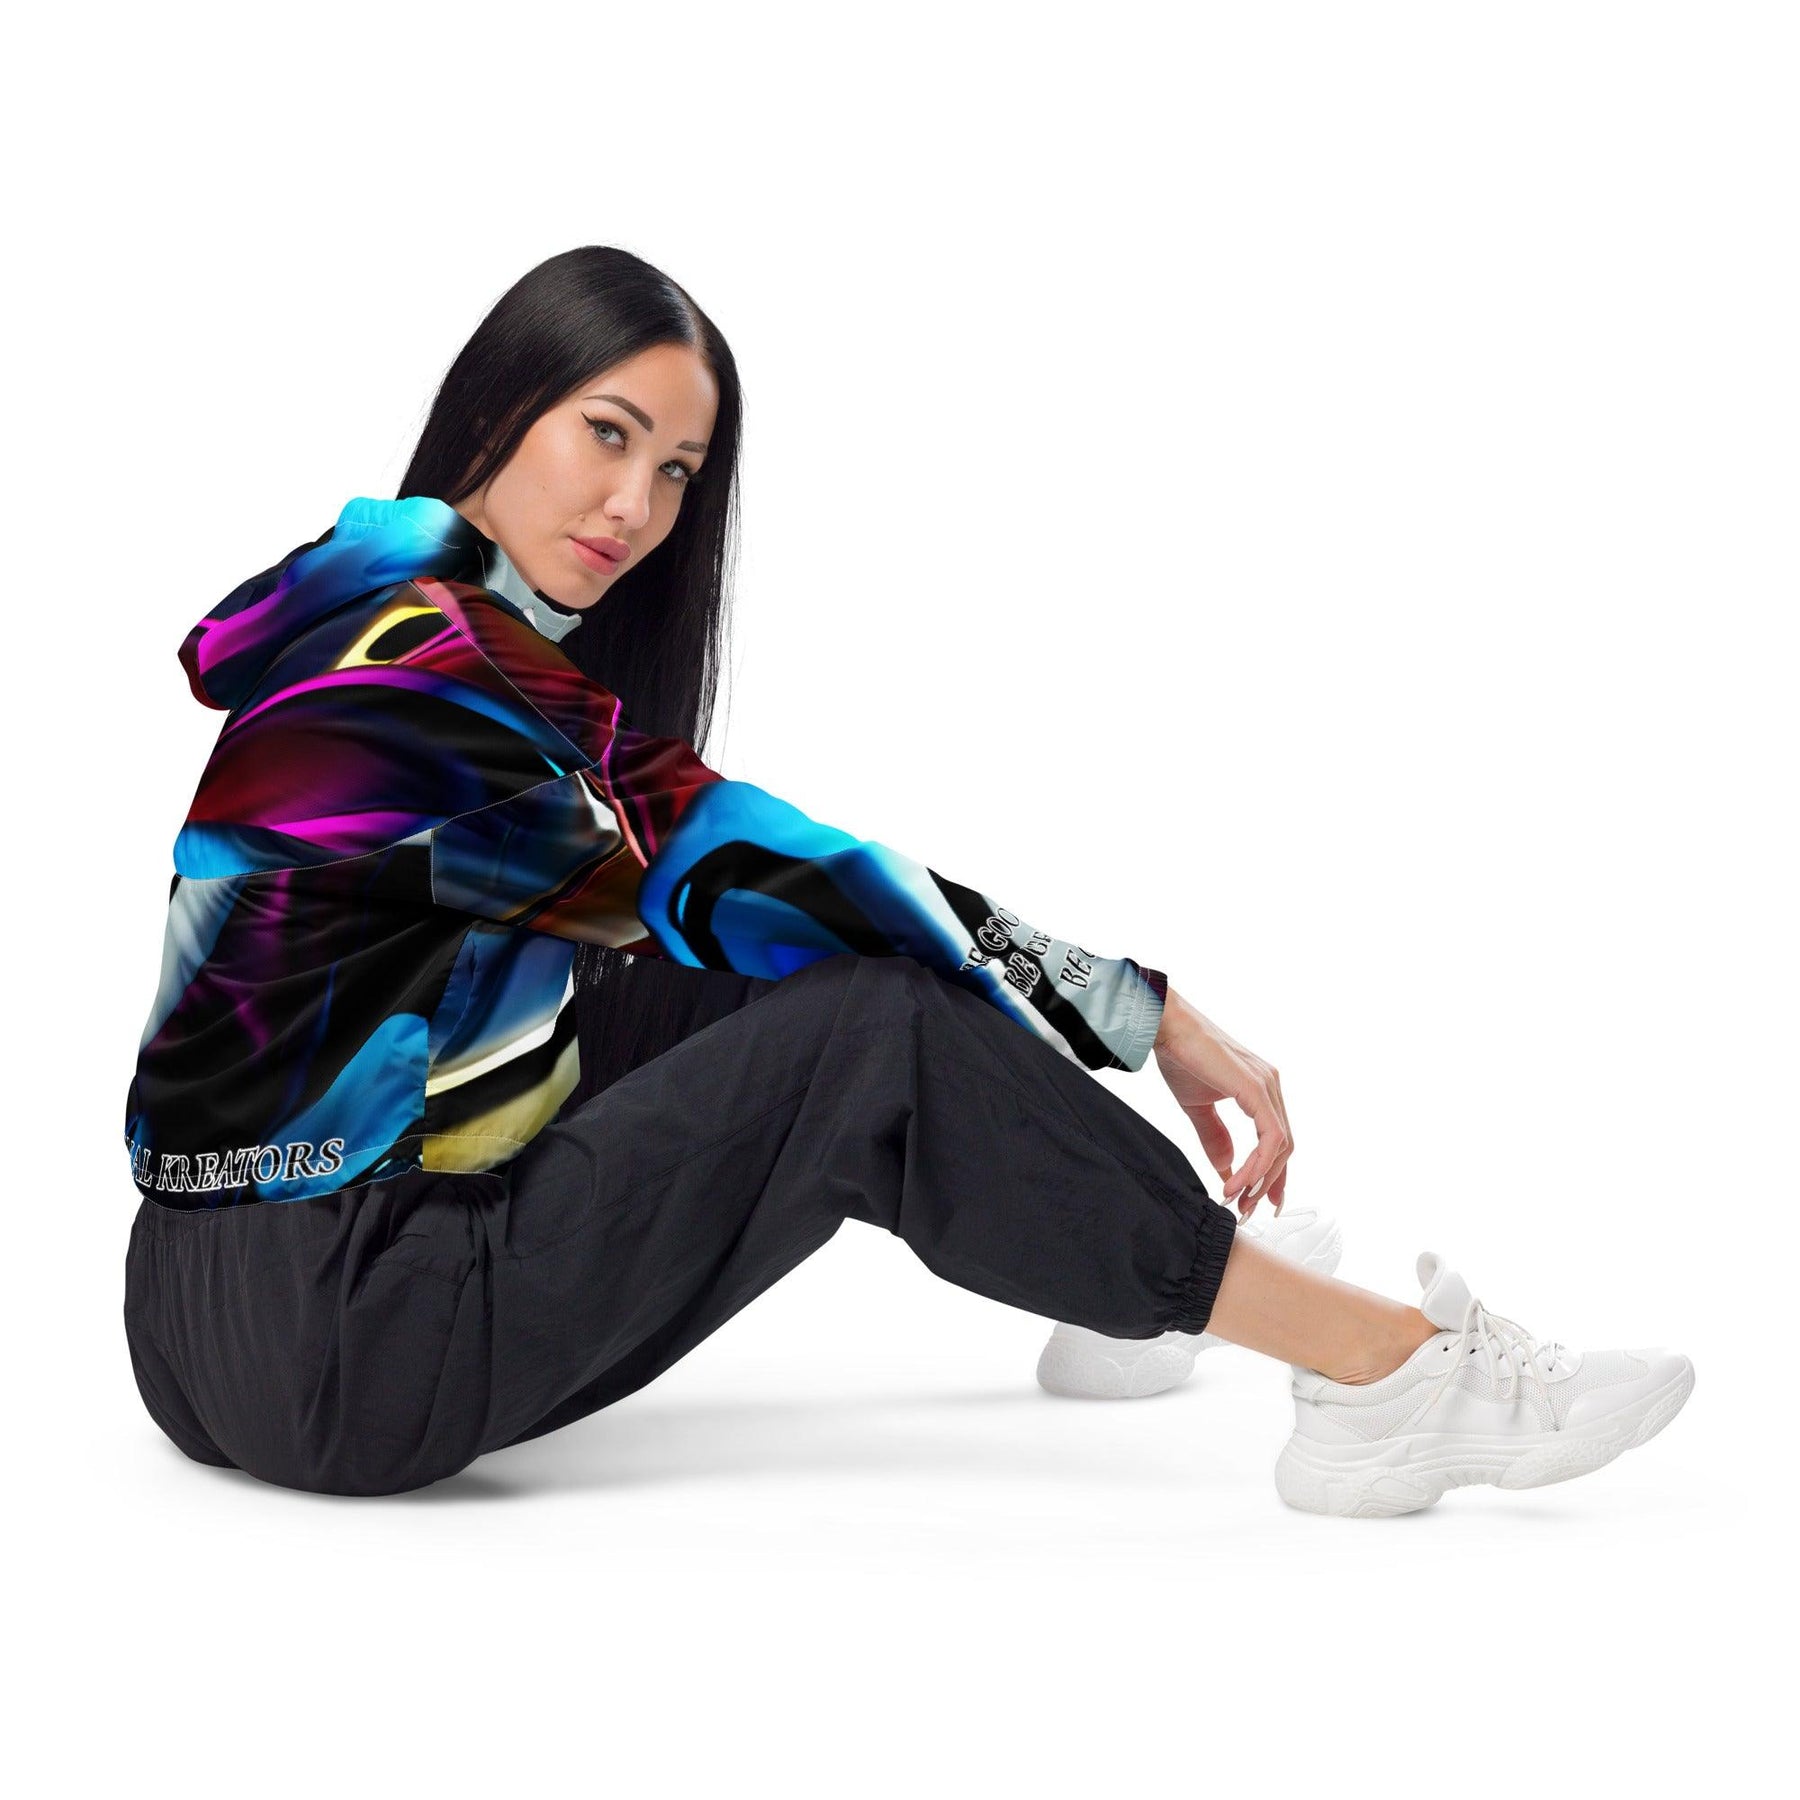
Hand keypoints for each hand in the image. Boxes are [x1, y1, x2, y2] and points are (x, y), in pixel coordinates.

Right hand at [1151, 983, 1294, 1220]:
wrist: (1166, 1028)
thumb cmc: (1180, 1057)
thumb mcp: (1199, 1108)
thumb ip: (1215, 1138)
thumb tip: (1226, 1170)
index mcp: (1260, 1089)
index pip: (1277, 1139)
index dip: (1272, 1173)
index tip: (1262, 1200)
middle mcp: (1271, 1086)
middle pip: (1284, 1146)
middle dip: (1268, 1182)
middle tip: (1248, 1208)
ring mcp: (1267, 1086)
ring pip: (1280, 1146)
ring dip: (1260, 1178)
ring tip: (1238, 1199)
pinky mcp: (1257, 1090)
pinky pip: (1270, 1137)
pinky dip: (1258, 1164)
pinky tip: (1239, 1181)